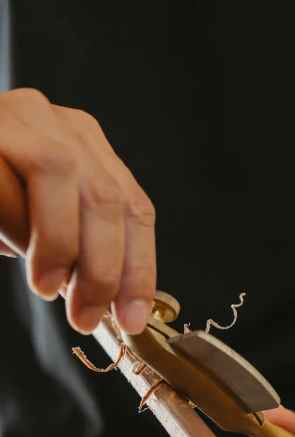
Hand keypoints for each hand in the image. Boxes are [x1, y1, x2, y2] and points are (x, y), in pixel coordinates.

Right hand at [0, 88, 155, 333]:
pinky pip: (3, 175)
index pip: (134, 208)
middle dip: (101, 268)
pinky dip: (15, 220)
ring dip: (57, 242)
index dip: (138, 269)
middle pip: (105, 195)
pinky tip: (10, 245)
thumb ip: (76, 252)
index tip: (131, 318)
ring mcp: (15, 118)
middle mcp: (56, 123)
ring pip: (57, 170)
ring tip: (44, 284)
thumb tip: (107, 301)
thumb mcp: (39, 230)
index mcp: (84, 147)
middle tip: (85, 315)